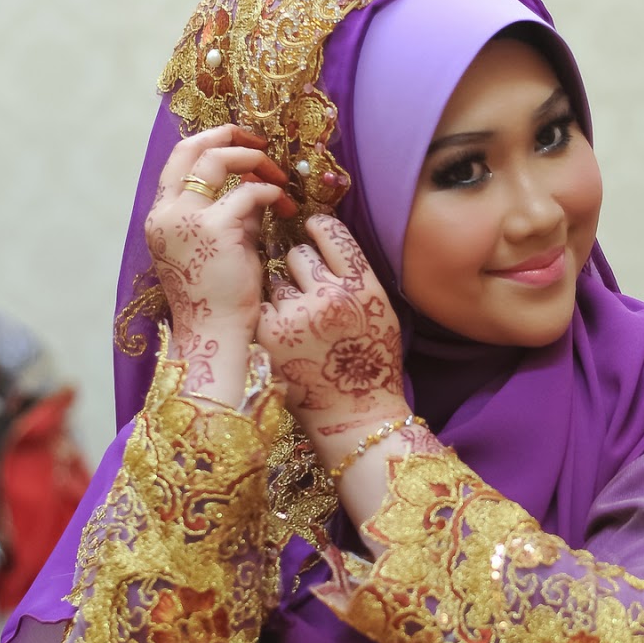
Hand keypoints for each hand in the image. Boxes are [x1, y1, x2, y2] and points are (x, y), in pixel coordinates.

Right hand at [146, 125, 296, 398]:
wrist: (215, 334)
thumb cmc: (219, 299)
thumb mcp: (219, 247)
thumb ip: (230, 216)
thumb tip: (254, 190)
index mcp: (161, 218)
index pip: (178, 162)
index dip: (209, 144)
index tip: (240, 144)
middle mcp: (165, 213)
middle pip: (189, 148)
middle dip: (227, 134)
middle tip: (260, 142)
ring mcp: (185, 218)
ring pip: (216, 160)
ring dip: (253, 160)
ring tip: (279, 177)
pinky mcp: (214, 228)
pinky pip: (248, 192)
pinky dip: (271, 192)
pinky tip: (286, 207)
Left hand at [256, 214, 405, 459]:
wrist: (356, 415)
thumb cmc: (370, 363)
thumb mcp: (381, 311)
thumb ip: (356, 275)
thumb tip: (325, 236)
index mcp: (362, 287)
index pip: (332, 234)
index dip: (319, 227)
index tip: (312, 229)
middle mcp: (330, 296)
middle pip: (297, 254)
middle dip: (299, 268)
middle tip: (309, 292)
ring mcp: (297, 316)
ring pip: (276, 282)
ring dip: (284, 295)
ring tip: (301, 324)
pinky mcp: (270, 335)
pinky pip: (263, 307)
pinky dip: (270, 318)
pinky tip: (286, 338)